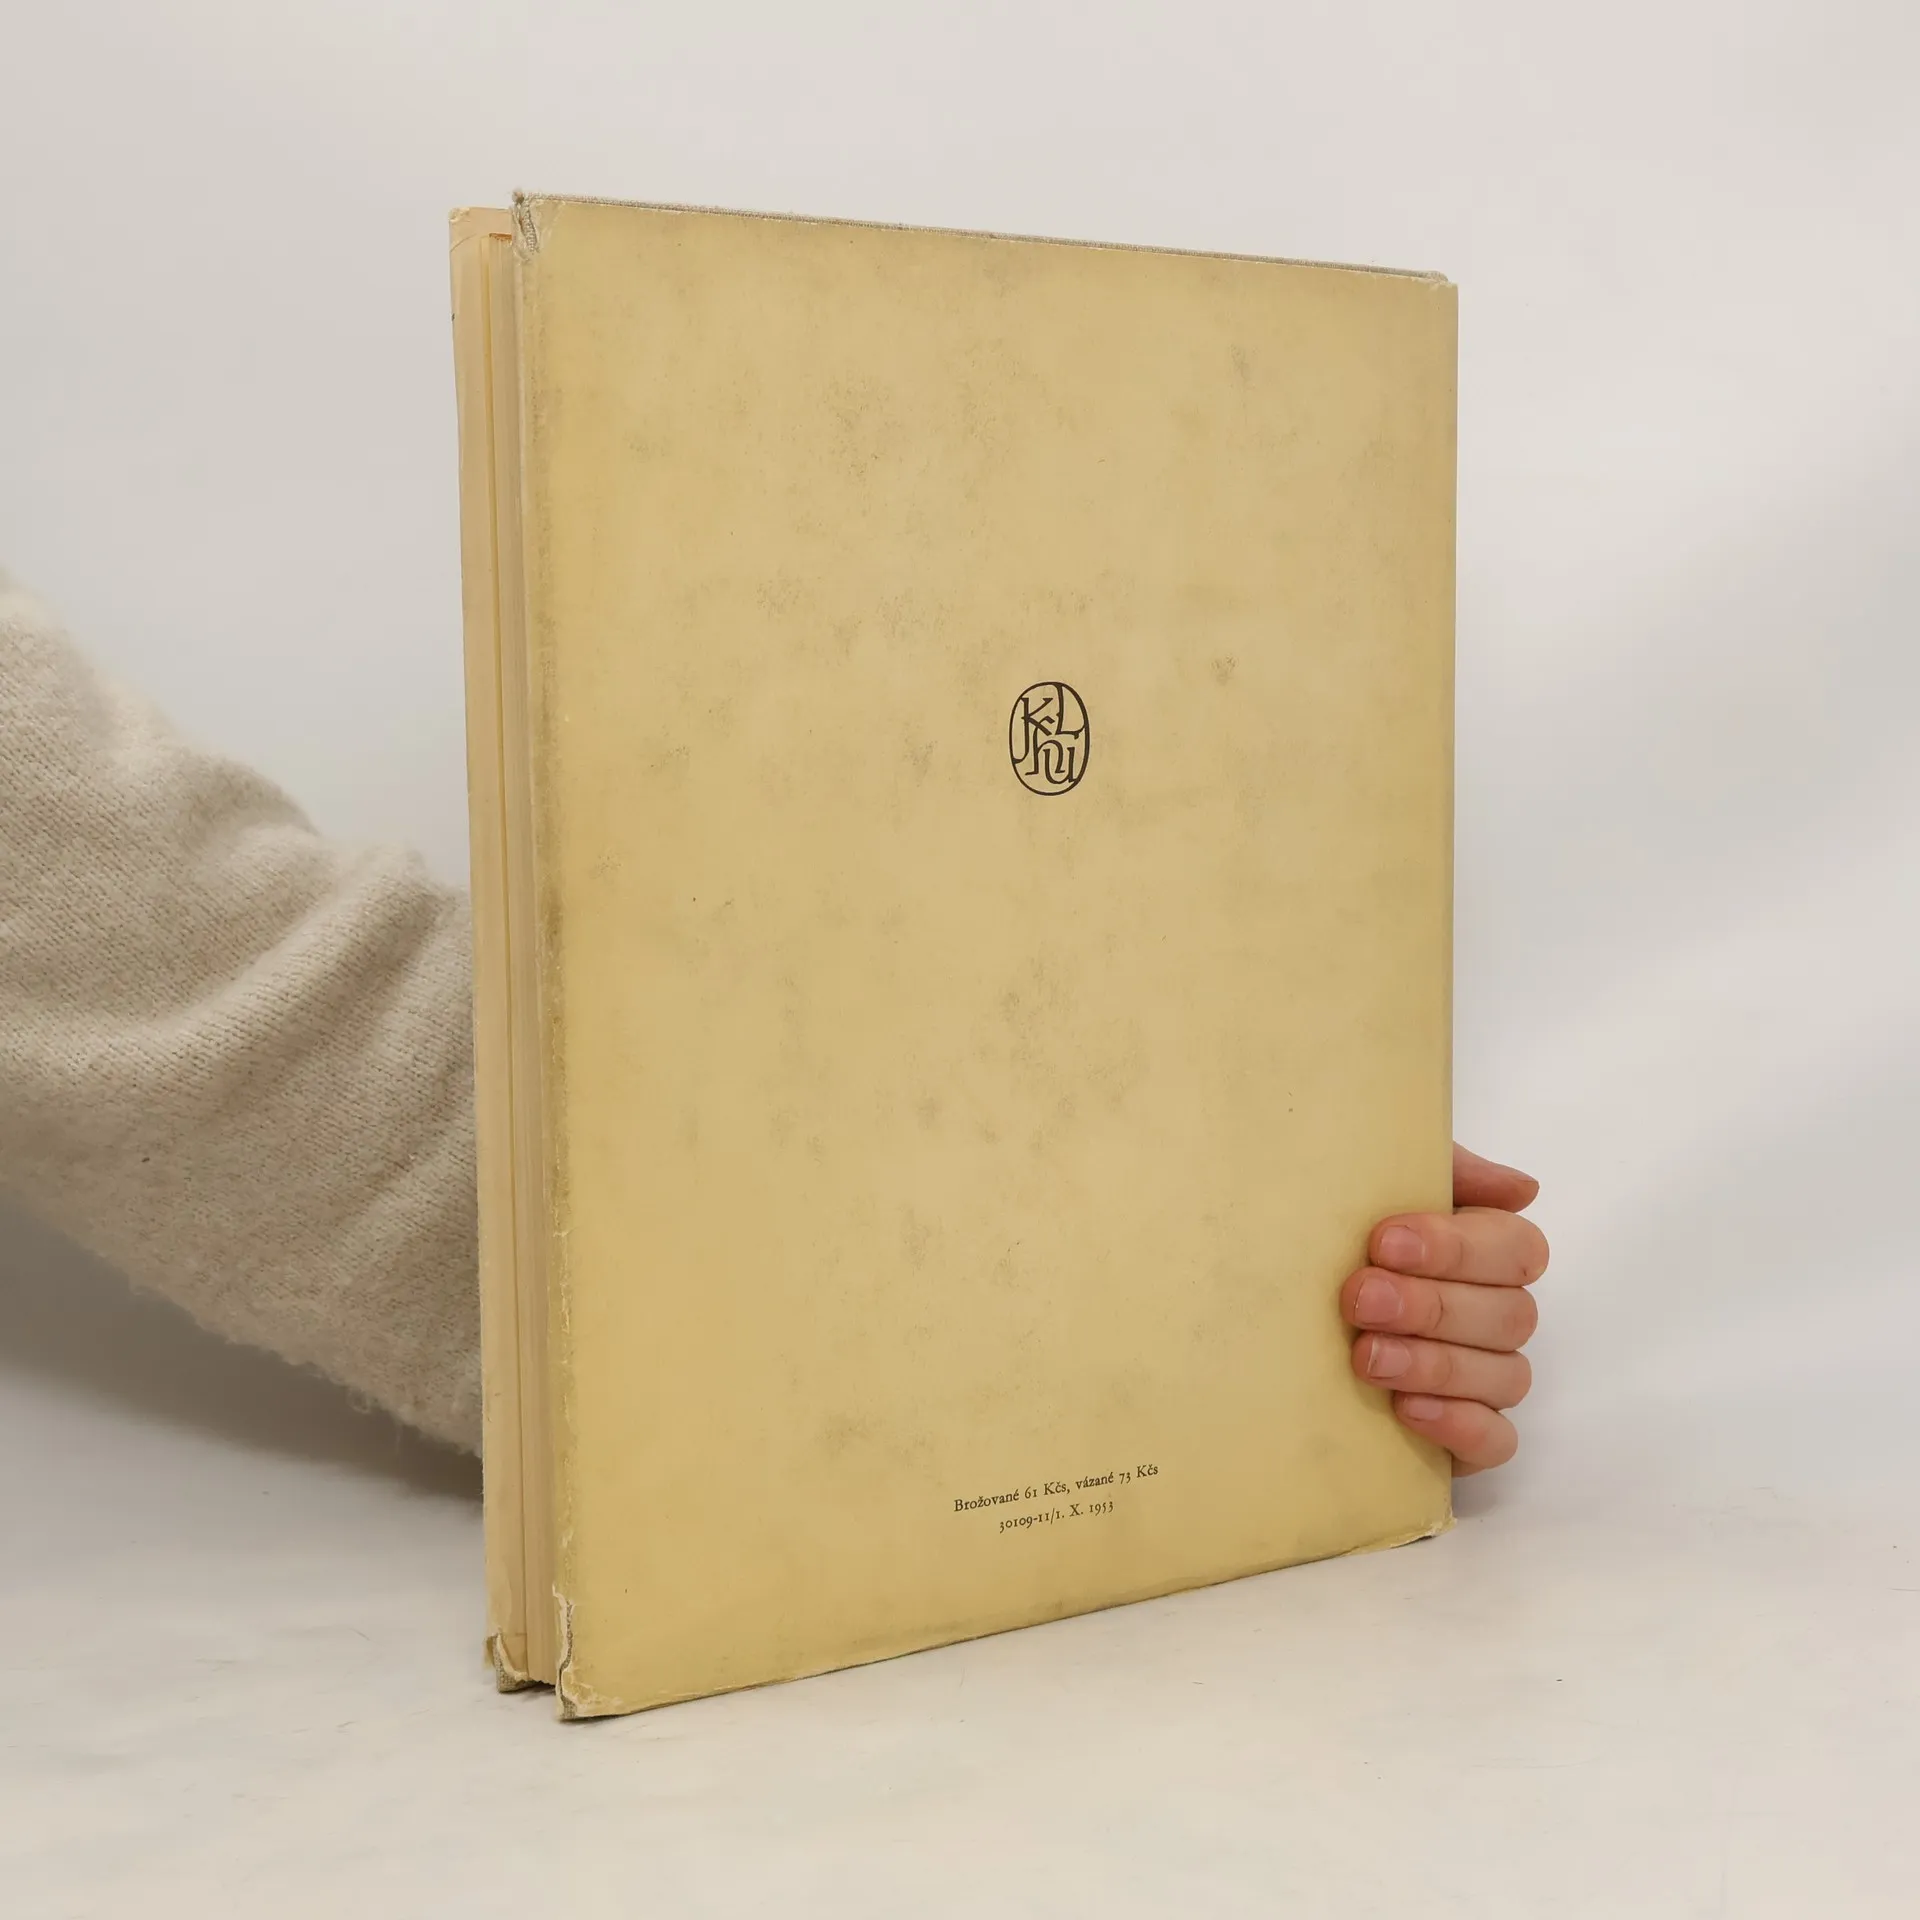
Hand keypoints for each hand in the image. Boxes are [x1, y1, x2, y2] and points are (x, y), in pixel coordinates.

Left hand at [1341, 1144, 1546, 1473]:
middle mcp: (1494, 1316)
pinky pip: (1498, 1441)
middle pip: (1509, 1313)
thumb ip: (1439, 1170)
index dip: (1458, 1246)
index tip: (1383, 1241)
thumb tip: (1522, 1189)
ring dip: (1435, 1364)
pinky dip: (1460, 1425)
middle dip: (1432, 1305)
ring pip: (1505, 1375)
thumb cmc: (1333, 1245)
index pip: (1515, 1247)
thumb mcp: (1369, 1189)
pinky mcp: (1469, 1439)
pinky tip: (1406, 1410)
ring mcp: (1487, 1381)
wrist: (1269, 1332)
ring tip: (1366, 1357)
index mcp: (1482, 1252)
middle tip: (1360, 1299)